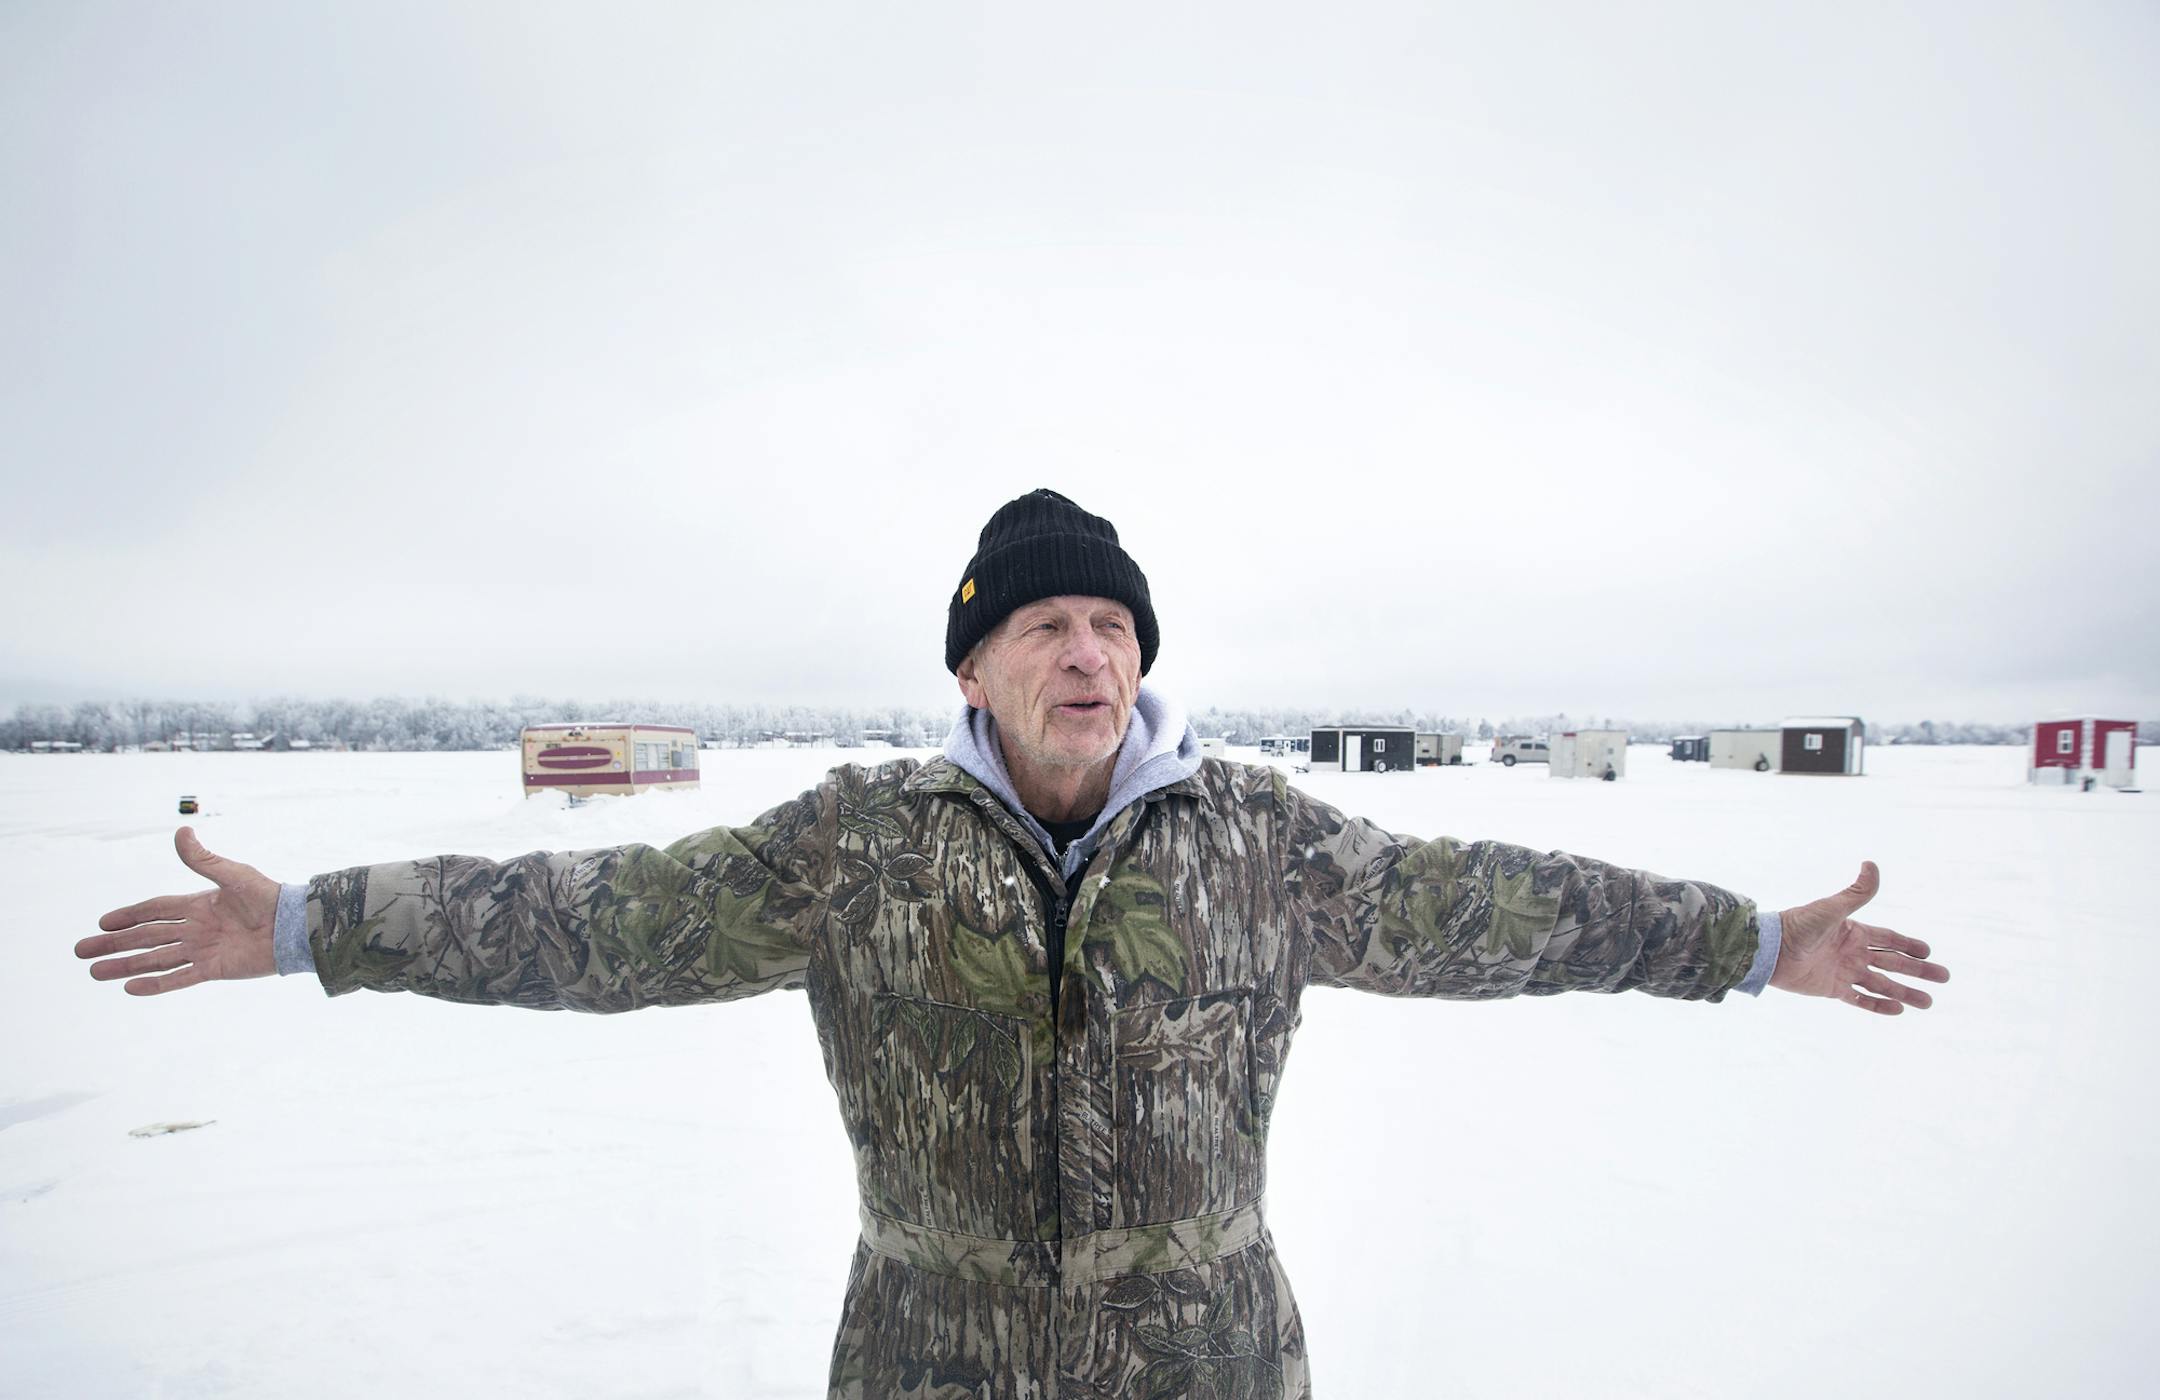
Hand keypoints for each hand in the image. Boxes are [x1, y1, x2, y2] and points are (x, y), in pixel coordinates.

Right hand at [77, 827, 280, 994]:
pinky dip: (155, 984)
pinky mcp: (214, 969)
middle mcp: (195, 929)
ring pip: (155, 959)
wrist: (295, 926)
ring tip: (95, 972)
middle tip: (81, 950)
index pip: (154, 911)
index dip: (128, 916)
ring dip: (125, 965)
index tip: (102, 922)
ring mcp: (203, 950)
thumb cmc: (269, 896)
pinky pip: (179, 978)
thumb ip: (203, 859)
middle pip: (146, 937)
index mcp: (198, 905)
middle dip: (114, 943)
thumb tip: (182, 829)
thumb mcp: (233, 874)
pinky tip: (129, 988)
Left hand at [1769, 861, 1948, 1014]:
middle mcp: (1852, 952)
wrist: (1771, 951)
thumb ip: (1856, 892)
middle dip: (1918, 971)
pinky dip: (1879, 1006)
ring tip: (1928, 1002)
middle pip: (1893, 963)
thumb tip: (1871, 864)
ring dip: (1905, 992)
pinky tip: (1899, 1010)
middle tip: (1944, 978)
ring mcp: (1844, 971)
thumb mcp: (1832, 908)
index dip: (1910, 945)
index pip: (1890, 939)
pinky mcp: (1832, 989)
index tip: (1930, 952)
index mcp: (1854, 932)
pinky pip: (1860, 1000)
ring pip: (1882, 984)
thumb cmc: (1799, 925)